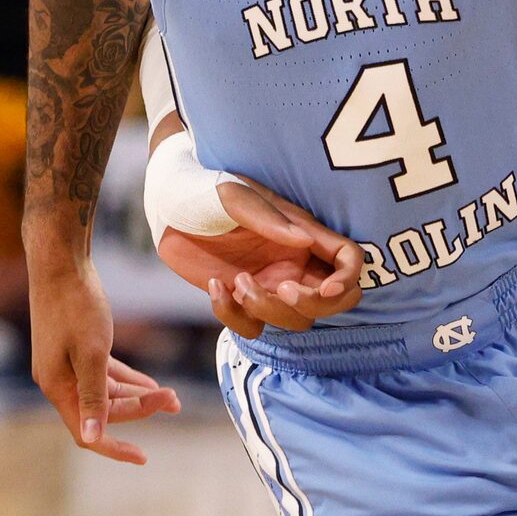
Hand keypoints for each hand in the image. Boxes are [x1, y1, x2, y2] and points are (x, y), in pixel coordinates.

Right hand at [27, 253, 180, 465]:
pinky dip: (127, 379)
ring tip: (171, 396)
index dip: (115, 448)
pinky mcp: (75, 348)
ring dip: (137, 395)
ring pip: (106, 392)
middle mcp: (59, 381)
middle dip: (138, 410)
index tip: (143, 457)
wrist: (60, 262)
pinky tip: (149, 383)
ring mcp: (66, 364)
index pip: (87, 432)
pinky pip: (104, 374)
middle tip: (174, 400)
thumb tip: (90, 437)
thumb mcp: (91, 352)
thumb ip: (93, 396)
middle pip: (102, 410)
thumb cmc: (76, 305)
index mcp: (57, 387)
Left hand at [158, 177, 363, 339]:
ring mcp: (268, 282)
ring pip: (294, 320)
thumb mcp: (234, 197)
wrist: (168, 202)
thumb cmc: (206, 189)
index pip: (348, 259)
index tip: (326, 289)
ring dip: (268, 310)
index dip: (348, 279)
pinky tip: (214, 287)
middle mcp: (292, 261)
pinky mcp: (239, 297)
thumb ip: (268, 219)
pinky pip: (252, 326)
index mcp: (302, 233)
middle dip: (314, 305)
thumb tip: (304, 240)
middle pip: (334, 301)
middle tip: (281, 289)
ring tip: (237, 280)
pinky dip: (234, 316)